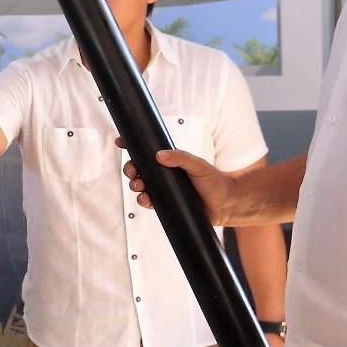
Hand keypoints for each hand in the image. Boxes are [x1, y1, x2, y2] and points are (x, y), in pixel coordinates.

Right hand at [120, 142, 237, 223]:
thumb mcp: (198, 165)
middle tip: (132, 172)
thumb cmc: (215, 181)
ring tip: (139, 187)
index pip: (147, 152)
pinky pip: (148, 202)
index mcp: (169, 161)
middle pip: (138, 169)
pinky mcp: (165, 204)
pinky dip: (143, 201)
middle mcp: (163, 174)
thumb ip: (180, 157)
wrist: (225, 204)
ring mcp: (163, 189)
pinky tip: (145, 199)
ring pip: (140, 186)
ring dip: (134, 185)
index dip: (132, 147)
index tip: (121, 142)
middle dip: (130, 169)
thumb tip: (159, 155)